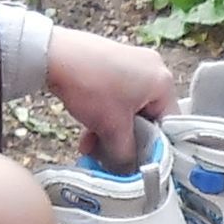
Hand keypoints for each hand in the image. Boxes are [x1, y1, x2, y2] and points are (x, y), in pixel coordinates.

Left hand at [45, 26, 174, 159]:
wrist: (53, 55)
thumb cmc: (92, 87)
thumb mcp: (113, 129)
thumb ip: (127, 154)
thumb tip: (129, 169)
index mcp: (164, 82)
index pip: (169, 125)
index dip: (153, 148)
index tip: (136, 162)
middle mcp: (154, 69)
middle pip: (147, 117)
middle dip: (125, 140)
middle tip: (109, 156)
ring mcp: (133, 62)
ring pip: (128, 109)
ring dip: (110, 131)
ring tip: (91, 146)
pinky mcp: (113, 61)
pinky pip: (116, 96)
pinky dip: (104, 115)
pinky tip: (86, 131)